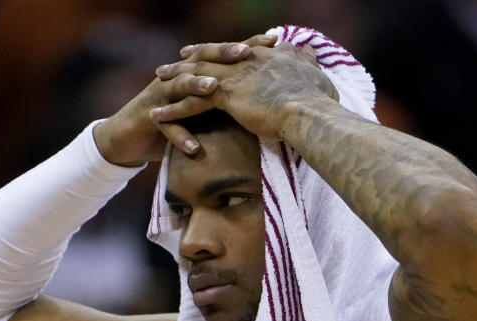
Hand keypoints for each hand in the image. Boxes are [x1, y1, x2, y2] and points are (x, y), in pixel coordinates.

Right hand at [92, 34, 275, 164]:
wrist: (129, 138)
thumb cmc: (175, 122)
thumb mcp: (204, 109)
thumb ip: (229, 101)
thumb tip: (268, 100)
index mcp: (194, 73)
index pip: (222, 56)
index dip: (245, 46)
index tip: (272, 41)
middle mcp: (177, 78)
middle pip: (201, 62)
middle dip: (222, 55)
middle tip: (245, 53)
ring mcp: (161, 96)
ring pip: (179, 86)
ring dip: (195, 86)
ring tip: (213, 87)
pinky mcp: (150, 118)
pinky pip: (166, 127)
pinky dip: (180, 137)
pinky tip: (195, 148)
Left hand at [151, 36, 338, 141]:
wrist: (309, 114)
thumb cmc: (318, 103)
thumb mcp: (318, 77)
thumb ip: (309, 63)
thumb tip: (310, 50)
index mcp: (269, 56)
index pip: (241, 50)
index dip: (226, 50)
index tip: (214, 50)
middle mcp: (248, 60)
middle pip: (214, 54)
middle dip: (195, 55)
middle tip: (178, 58)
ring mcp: (235, 76)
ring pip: (197, 75)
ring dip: (176, 78)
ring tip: (158, 81)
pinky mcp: (225, 95)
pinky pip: (191, 103)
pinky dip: (174, 109)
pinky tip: (158, 115)